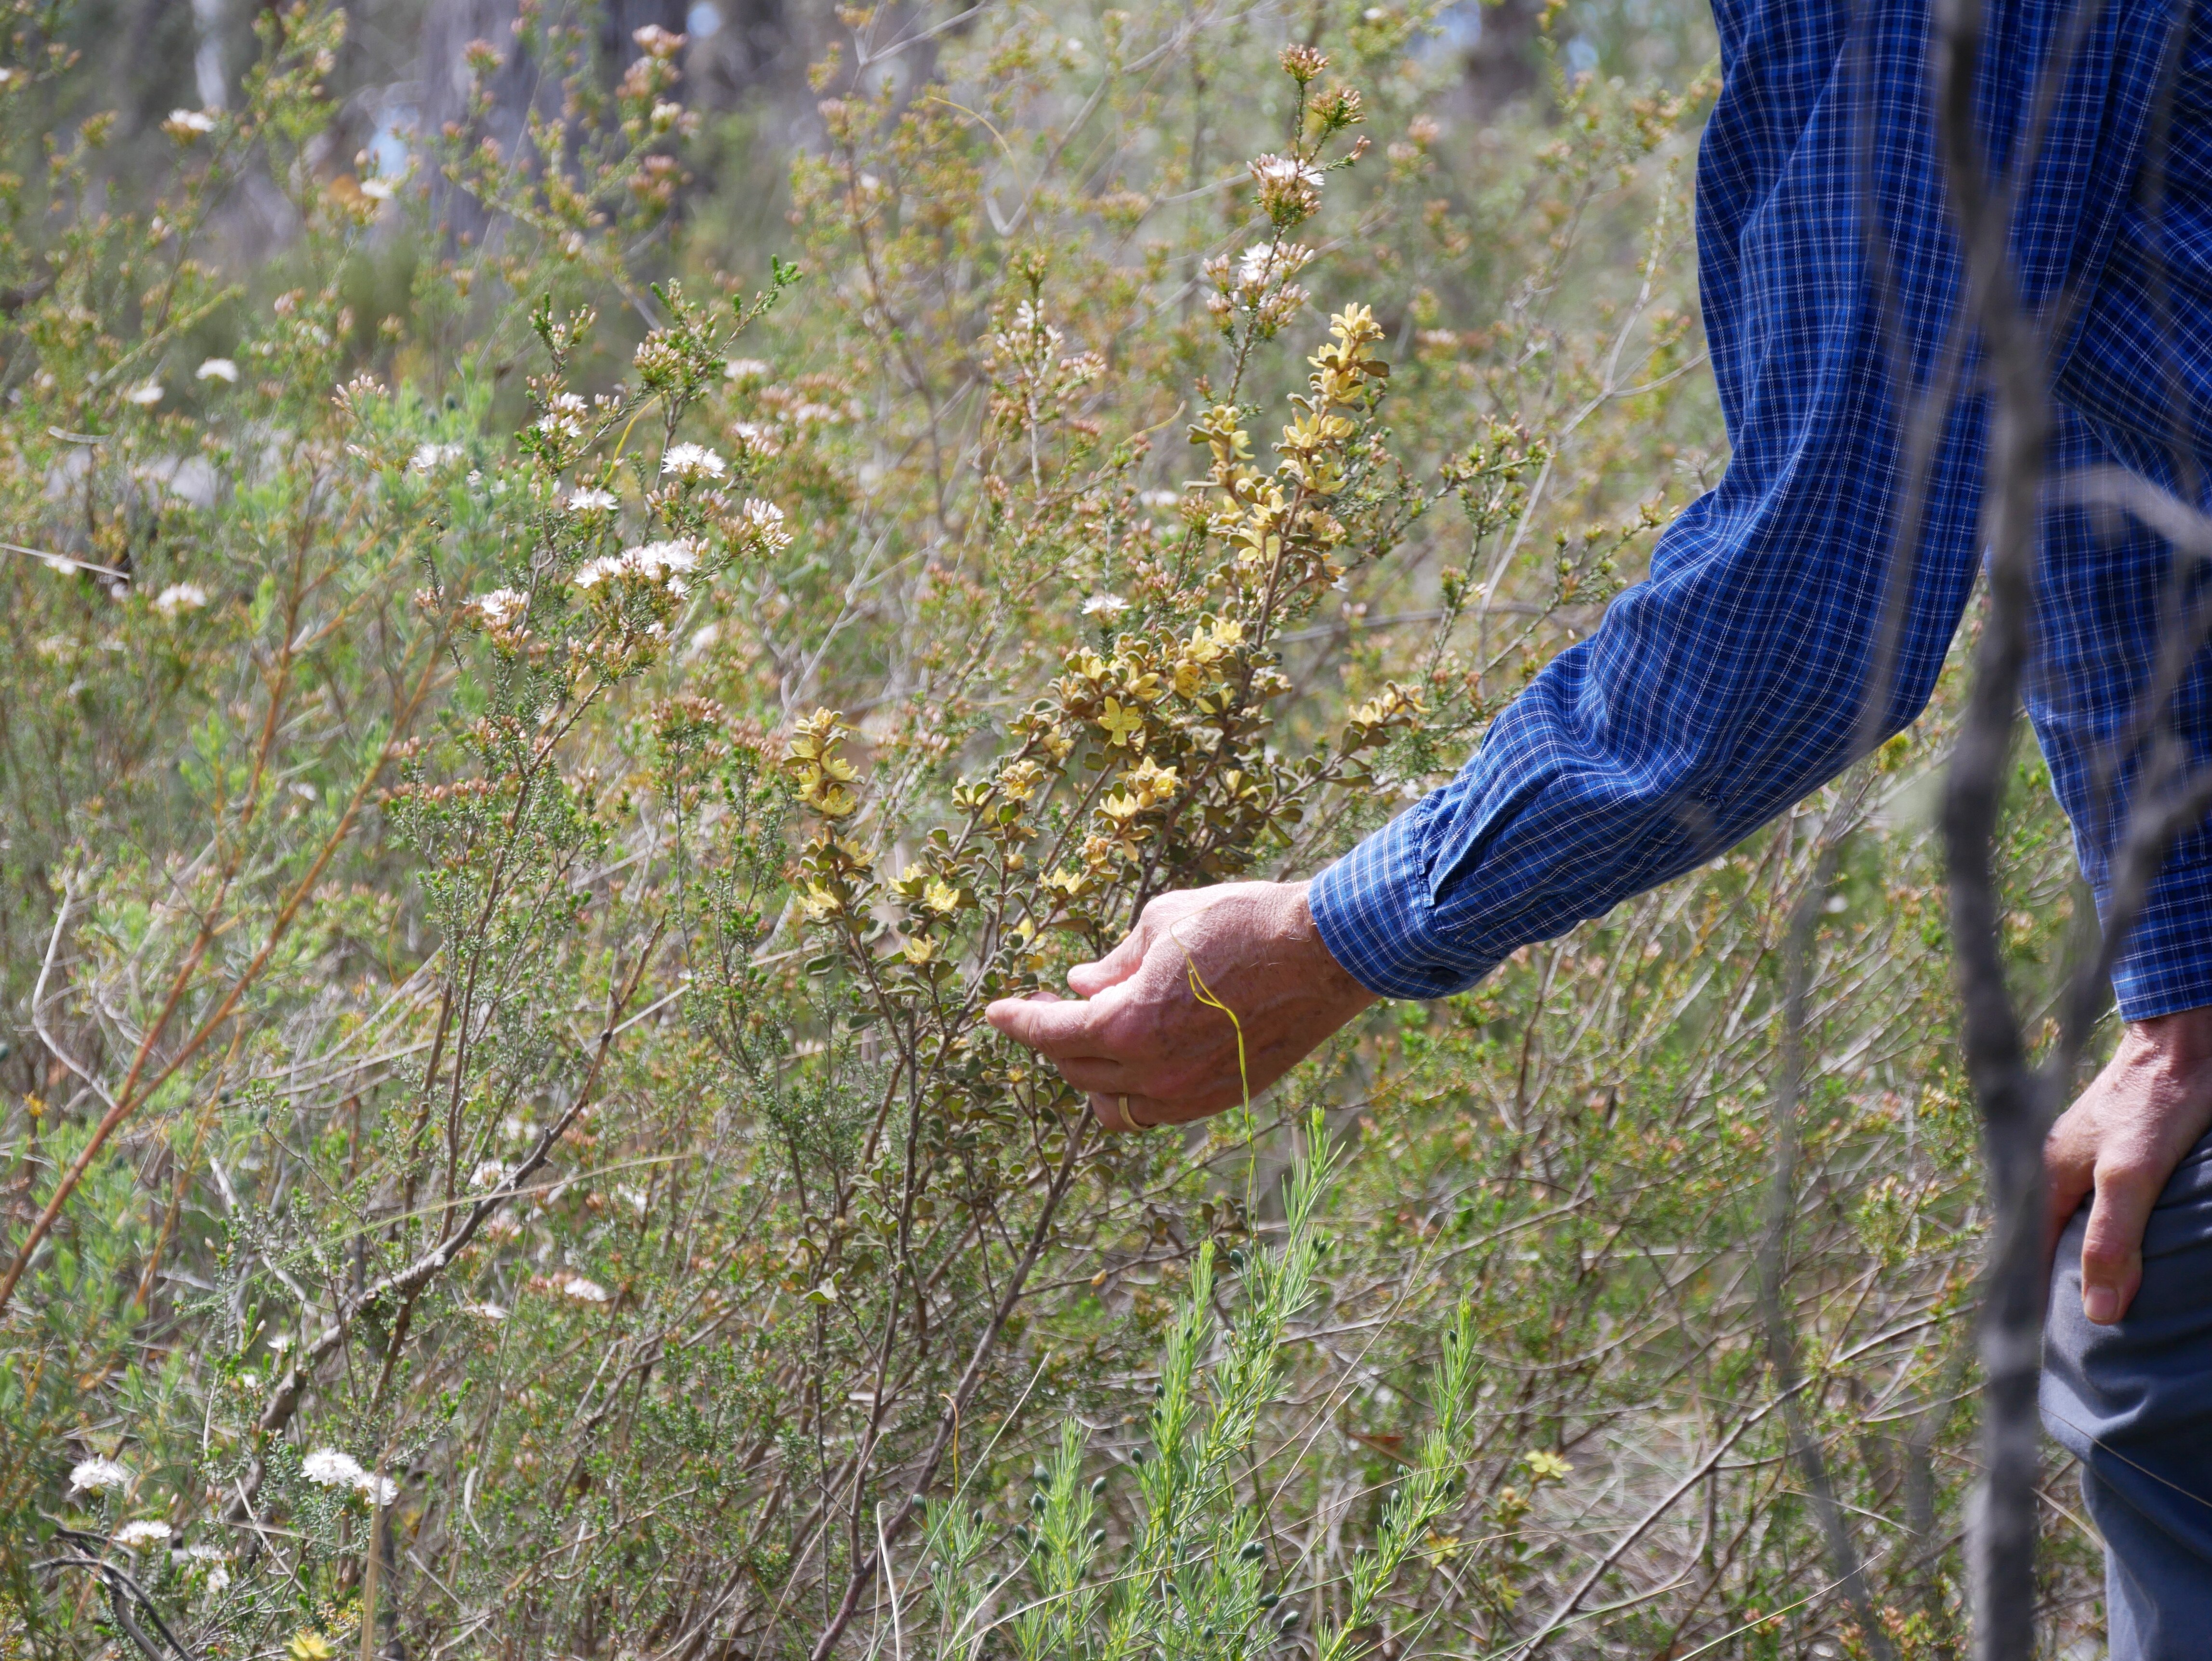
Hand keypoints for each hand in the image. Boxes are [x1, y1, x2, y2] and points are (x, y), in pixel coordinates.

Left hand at [984, 880, 1375, 1132]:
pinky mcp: (1222, 1098)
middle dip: (1054, 1039)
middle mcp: (1155, 1072)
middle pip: (1077, 1070)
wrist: (1324, 954)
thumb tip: (1080, 983)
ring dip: (1092, 1074)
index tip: (996, 1013)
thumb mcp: (1161, 924)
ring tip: (1092, 1039)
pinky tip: (1138, 1057)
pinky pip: (1156, 1111)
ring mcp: (1190, 1094)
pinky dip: (1134, 1090)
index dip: (1018, 1021)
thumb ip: (1112, 961)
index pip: (1051, 1033)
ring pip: (1113, 1105)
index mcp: (1130, 1024)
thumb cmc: (1241, 924)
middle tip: (1050, 1008)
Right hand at [2046, 1004, 2211, 1322]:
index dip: (2039, 1297)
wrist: (2188, 1038)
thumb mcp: (2132, 1175)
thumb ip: (2111, 1239)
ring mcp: (2094, 1155)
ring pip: (2086, 1223)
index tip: (2054, 1346)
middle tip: (2094, 1340)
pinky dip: (2122, 1236)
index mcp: (2048, 1174)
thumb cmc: (2156, 1102)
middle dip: (2068, 1285)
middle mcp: (2062, 1166)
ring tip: (2120, 1308)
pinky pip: (2113, 1206)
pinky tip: (2145, 1253)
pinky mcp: (2126, 1148)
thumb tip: (2099, 1313)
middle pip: (2055, 1239)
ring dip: (2098, 1261)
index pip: (2030, 1252)